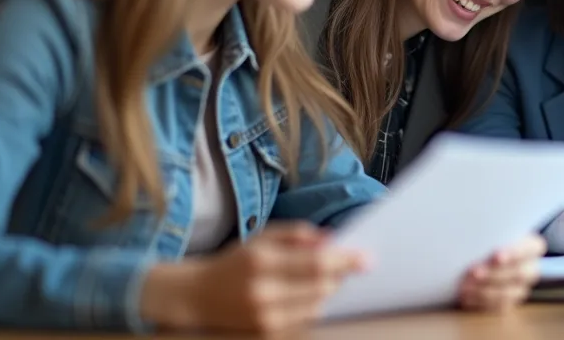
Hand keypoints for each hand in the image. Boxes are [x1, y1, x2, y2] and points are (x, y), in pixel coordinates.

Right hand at [139, 221, 366, 332]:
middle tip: (349, 265)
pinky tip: (307, 295)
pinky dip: (313, 306)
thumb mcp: (262, 238)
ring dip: (328, 291)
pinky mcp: (267, 334)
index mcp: (262, 262)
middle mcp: (263, 293)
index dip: (345, 260)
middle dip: (340, 276)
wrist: (196, 298)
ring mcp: (265, 318)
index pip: (315, 263)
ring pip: (317, 306)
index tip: (366, 258)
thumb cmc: (234, 262)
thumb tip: (332, 239)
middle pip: (321, 287)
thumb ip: (298, 235)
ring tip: (324, 278)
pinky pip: (305, 320)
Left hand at [458, 234, 545, 310]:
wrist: (480, 254)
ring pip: (509, 293)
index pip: (531, 249)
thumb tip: (471, 227)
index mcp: (532, 246)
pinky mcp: (508, 303)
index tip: (496, 256)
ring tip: (464, 286)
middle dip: (494, 274)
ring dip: (484, 290)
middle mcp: (530, 268)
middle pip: (519, 273)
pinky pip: (498, 306)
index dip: (514, 253)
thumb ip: (487, 230)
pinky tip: (466, 296)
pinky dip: (480, 302)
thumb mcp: (489, 229)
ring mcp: (521, 288)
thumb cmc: (486, 237)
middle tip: (473, 272)